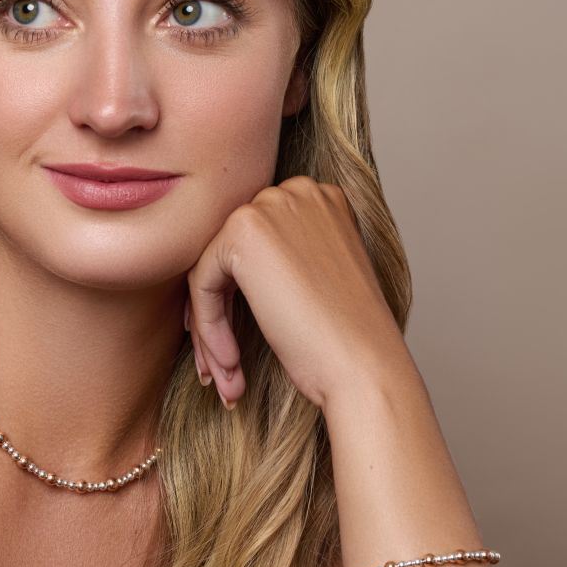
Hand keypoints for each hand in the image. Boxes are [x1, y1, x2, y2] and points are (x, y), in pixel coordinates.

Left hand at [184, 175, 407, 410]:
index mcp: (321, 199)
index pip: (258, 244)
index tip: (237, 341)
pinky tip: (230, 363)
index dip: (242, 296)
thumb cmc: (348, 337)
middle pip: (231, 254)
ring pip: (212, 270)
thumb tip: (232, 272)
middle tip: (223, 365)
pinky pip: (202, 282)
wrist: (364, 363)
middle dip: (220, 313)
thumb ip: (284, 258)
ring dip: (211, 327)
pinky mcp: (242, 232)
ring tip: (225, 374)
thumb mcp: (319, 279)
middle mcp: (297, 192)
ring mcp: (270, 206)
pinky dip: (208, 325)